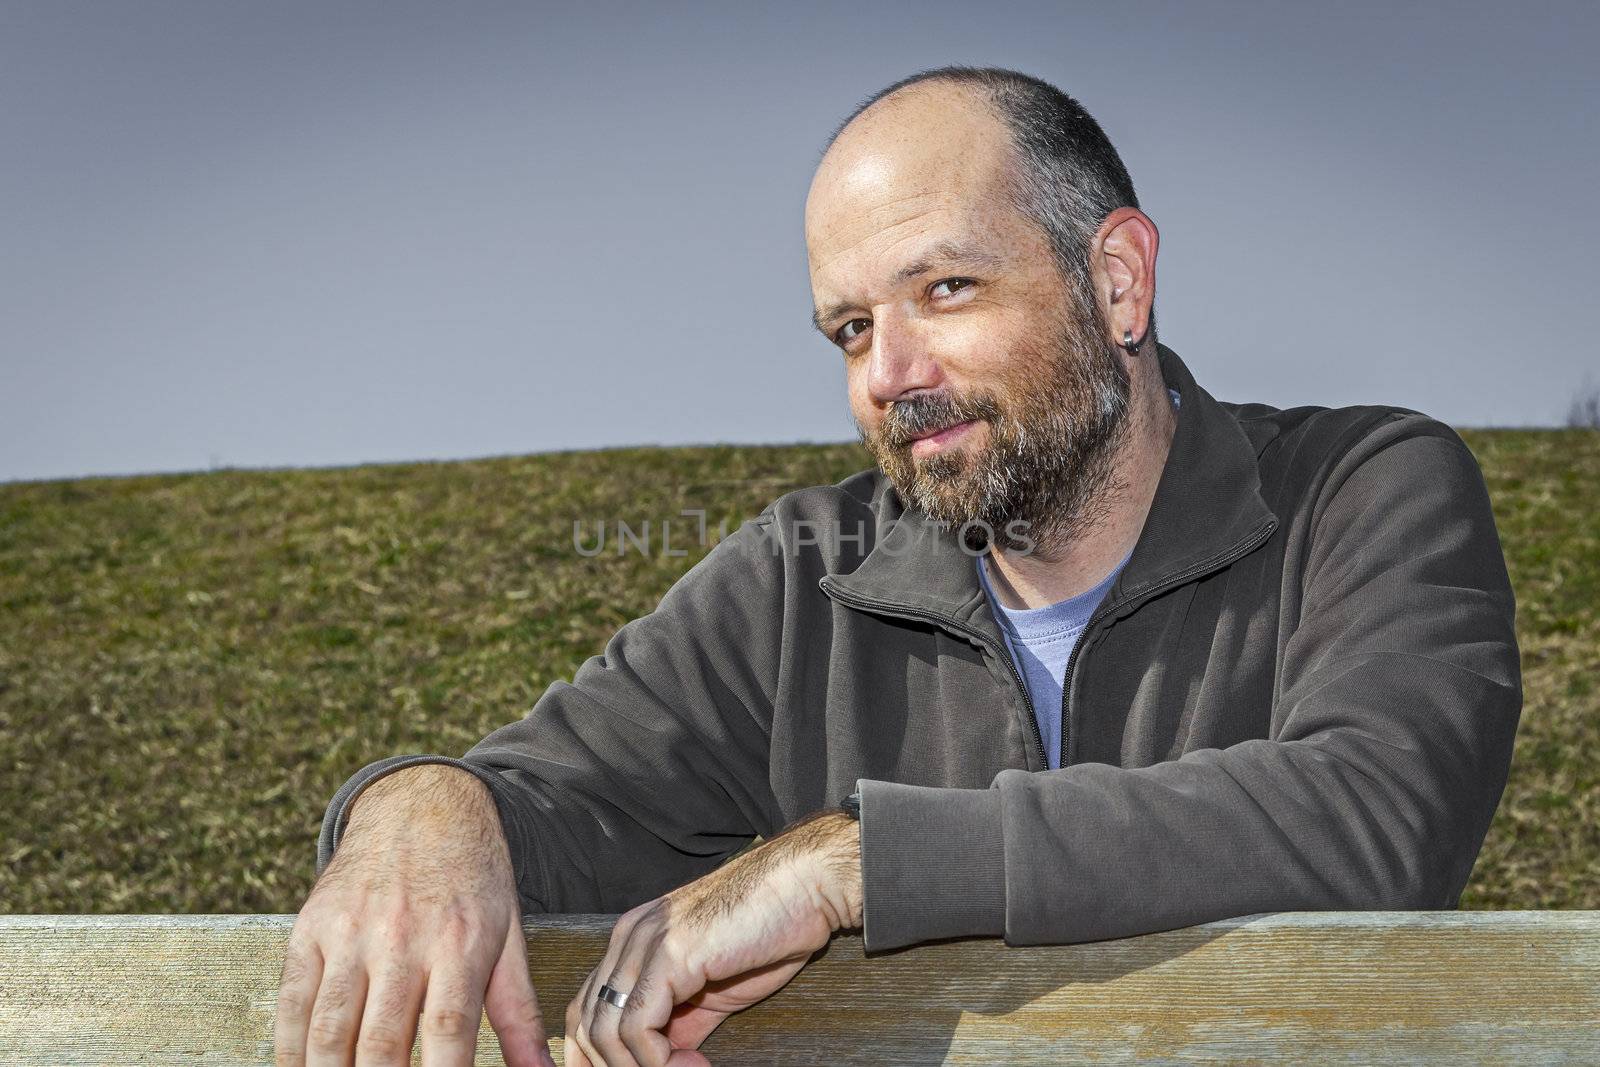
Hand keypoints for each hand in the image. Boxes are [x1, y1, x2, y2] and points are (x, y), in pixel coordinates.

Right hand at [274, 764, 557, 1066]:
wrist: (423, 805)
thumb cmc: (474, 879)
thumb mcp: (509, 936)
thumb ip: (520, 1014)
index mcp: (458, 944)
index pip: (447, 1032)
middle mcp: (401, 938)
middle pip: (381, 1043)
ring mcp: (350, 932)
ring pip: (329, 1031)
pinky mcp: (310, 927)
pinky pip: (292, 1002)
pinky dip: (289, 1050)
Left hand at [563, 809, 861, 1065]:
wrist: (806, 886)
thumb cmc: (770, 930)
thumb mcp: (713, 987)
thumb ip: (680, 1019)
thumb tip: (661, 1059)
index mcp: (633, 940)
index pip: (586, 1010)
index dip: (603, 1057)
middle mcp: (629, 937)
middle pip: (585, 1023)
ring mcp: (645, 942)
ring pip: (604, 1032)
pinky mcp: (669, 954)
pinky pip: (637, 1028)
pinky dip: (659, 1061)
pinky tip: (697, 1063)